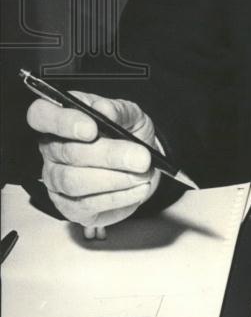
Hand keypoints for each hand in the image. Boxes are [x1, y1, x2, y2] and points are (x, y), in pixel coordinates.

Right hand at [27, 92, 159, 237]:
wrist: (142, 163)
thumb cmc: (128, 132)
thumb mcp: (131, 114)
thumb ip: (118, 110)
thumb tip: (103, 110)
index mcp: (60, 118)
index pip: (41, 115)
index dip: (63, 122)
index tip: (92, 129)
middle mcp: (51, 149)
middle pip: (67, 152)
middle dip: (109, 155)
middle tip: (142, 158)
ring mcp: (56, 180)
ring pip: (75, 182)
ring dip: (114, 179)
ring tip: (142, 174)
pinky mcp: (69, 207)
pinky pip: (87, 205)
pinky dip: (117, 197)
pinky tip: (138, 188)